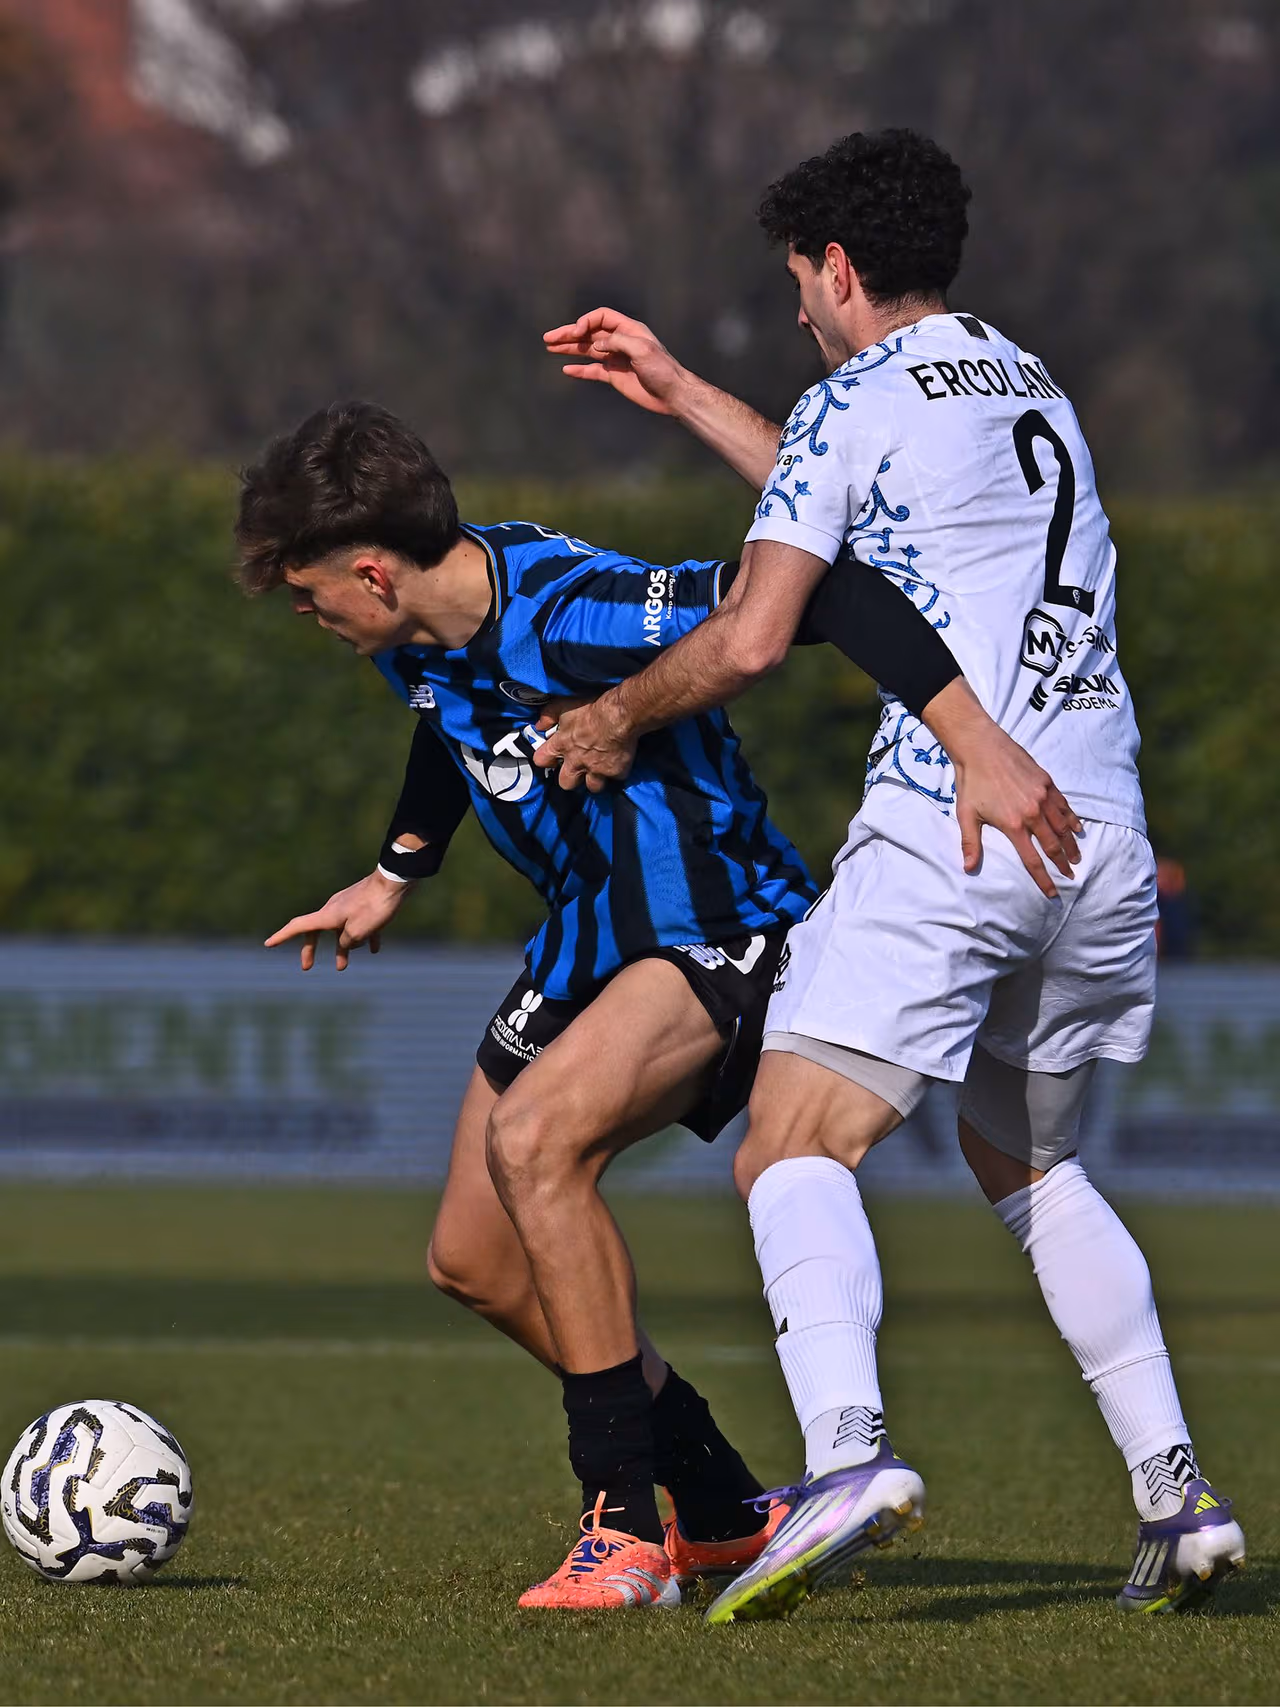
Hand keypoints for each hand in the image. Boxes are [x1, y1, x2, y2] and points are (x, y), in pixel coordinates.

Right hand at [264, 870, 409, 969]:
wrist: (396, 881)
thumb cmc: (375, 906)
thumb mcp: (358, 931)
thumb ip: (347, 942)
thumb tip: (345, 944)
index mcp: (328, 915)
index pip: (298, 926)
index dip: (282, 936)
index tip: (268, 944)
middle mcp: (334, 909)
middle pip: (316, 931)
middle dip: (310, 949)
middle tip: (307, 967)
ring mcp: (350, 905)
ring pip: (340, 930)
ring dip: (341, 948)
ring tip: (342, 966)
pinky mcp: (365, 905)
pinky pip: (360, 924)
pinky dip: (364, 937)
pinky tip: (374, 949)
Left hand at [533, 696, 636, 791]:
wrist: (620, 714)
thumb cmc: (591, 708)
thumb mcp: (564, 705)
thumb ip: (548, 715)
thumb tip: (539, 726)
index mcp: (561, 745)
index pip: (541, 761)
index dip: (546, 760)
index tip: (553, 757)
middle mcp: (576, 762)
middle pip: (566, 784)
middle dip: (571, 778)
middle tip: (578, 768)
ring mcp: (596, 770)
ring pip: (593, 787)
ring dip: (596, 780)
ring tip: (600, 770)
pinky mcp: (615, 772)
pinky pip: (615, 778)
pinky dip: (617, 771)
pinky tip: (619, 762)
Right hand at [543, 308, 684, 416]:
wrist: (672, 394)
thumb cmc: (662, 369)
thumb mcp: (642, 350)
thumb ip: (618, 342)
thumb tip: (597, 343)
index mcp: (628, 330)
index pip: (601, 318)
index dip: (586, 322)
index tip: (576, 333)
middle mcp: (620, 341)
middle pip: (589, 333)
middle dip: (569, 334)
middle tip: (548, 338)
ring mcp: (616, 359)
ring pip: (587, 350)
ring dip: (569, 348)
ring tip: (550, 347)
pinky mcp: (615, 376)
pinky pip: (592, 370)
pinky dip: (579, 370)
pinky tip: (566, 369)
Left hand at [952, 728, 1081, 899]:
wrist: (981, 747)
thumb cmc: (972, 781)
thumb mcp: (966, 814)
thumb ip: (971, 843)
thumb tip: (968, 868)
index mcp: (1013, 825)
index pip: (1033, 860)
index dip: (1044, 879)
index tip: (1053, 893)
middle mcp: (1032, 813)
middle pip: (1053, 845)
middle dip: (1062, 863)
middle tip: (1070, 875)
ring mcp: (1043, 797)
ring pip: (1063, 827)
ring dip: (1071, 844)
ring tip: (1076, 856)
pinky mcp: (1047, 783)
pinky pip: (1064, 806)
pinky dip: (1072, 819)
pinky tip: (1077, 828)